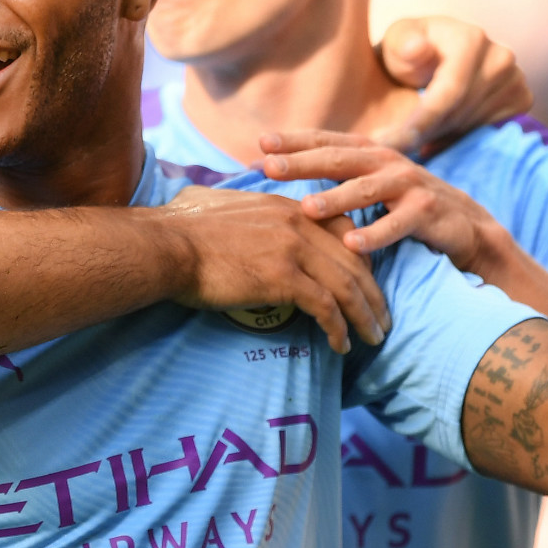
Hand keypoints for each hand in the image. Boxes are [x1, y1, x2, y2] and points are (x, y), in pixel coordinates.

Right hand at [162, 185, 390, 354]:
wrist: (165, 245)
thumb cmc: (177, 228)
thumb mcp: (211, 203)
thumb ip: (228, 205)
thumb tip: (208, 205)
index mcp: (285, 206)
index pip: (341, 228)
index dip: (359, 257)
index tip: (363, 282)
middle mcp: (297, 223)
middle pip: (353, 259)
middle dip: (373, 292)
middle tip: (382, 317)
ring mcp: (293, 249)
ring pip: (348, 285)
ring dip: (365, 315)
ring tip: (374, 337)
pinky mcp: (283, 278)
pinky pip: (326, 307)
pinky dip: (339, 328)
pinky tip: (341, 344)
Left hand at [257, 129, 500, 268]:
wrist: (464, 225)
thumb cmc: (404, 203)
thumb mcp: (370, 183)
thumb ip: (335, 175)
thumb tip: (280, 169)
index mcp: (368, 154)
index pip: (325, 142)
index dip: (295, 140)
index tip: (261, 142)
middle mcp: (386, 163)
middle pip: (339, 160)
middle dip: (303, 162)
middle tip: (270, 167)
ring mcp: (408, 185)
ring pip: (366, 190)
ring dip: (336, 199)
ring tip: (306, 209)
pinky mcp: (426, 211)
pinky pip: (397, 224)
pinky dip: (375, 234)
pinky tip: (351, 244)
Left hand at [368, 16, 528, 153]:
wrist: (436, 57)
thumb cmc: (409, 51)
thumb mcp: (397, 41)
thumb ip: (401, 44)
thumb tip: (416, 50)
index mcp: (471, 39)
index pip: (450, 90)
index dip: (425, 119)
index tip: (400, 142)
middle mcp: (501, 56)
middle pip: (462, 112)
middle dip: (428, 133)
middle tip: (399, 147)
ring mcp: (516, 78)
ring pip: (473, 126)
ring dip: (441, 137)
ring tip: (417, 138)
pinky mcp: (522, 99)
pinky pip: (490, 132)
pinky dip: (461, 139)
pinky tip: (441, 136)